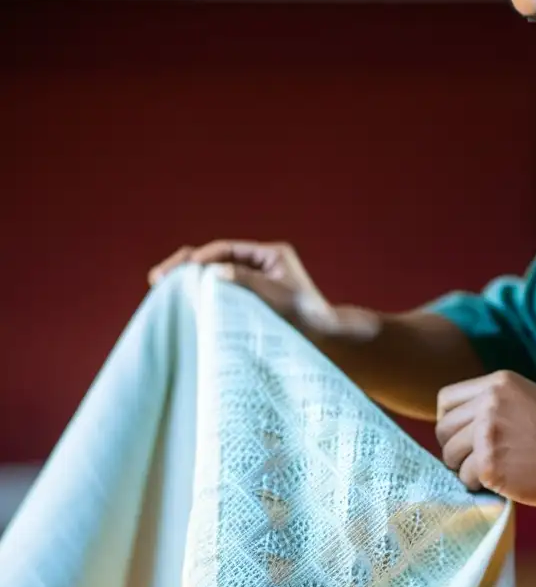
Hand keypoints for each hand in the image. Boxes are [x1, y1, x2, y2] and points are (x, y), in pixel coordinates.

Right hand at [148, 240, 339, 334]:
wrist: (324, 337)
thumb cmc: (305, 314)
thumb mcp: (275, 294)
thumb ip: (246, 280)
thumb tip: (213, 270)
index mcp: (270, 254)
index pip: (227, 249)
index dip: (203, 257)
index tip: (185, 268)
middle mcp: (261, 263)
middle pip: (216, 259)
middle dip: (187, 266)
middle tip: (158, 277)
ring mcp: (254, 281)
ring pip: (215, 275)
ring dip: (191, 281)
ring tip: (162, 286)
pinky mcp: (250, 299)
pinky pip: (221, 292)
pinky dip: (202, 294)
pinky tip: (183, 302)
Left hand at [435, 371, 535, 507]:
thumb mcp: (528, 397)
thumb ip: (494, 400)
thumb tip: (456, 418)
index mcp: (498, 383)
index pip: (446, 400)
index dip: (450, 421)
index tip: (462, 436)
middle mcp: (489, 403)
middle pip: (443, 429)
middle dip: (454, 448)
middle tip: (474, 460)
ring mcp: (487, 433)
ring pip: (449, 454)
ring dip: (464, 468)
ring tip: (488, 471)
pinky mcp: (488, 464)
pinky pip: (464, 477)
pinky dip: (477, 484)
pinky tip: (499, 482)